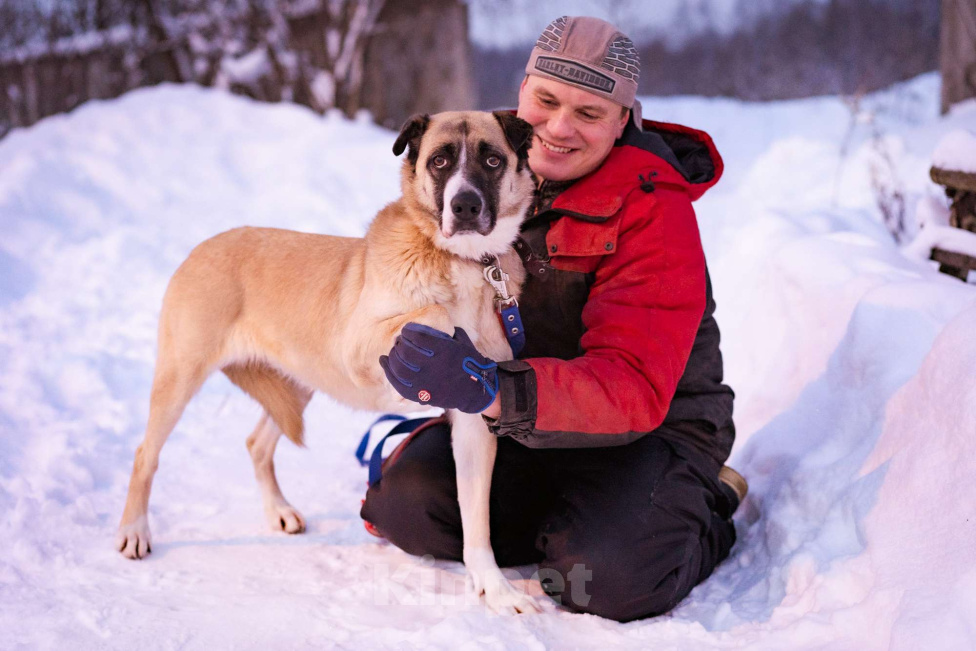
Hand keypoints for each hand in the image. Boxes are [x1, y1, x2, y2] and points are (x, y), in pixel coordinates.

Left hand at [380, 323, 497, 413]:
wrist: (476, 391)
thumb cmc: (469, 363)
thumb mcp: (462, 341)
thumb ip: (446, 332)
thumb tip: (431, 322)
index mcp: (444, 350)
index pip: (417, 337)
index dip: (408, 331)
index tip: (406, 330)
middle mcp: (433, 366)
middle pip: (405, 351)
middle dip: (399, 343)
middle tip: (399, 341)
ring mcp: (426, 382)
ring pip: (399, 367)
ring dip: (392, 357)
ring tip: (392, 352)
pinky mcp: (421, 394)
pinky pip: (398, 384)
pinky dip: (389, 371)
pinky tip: (385, 363)